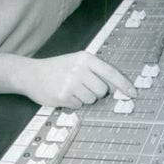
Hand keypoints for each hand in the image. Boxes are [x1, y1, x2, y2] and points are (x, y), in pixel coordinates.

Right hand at [17, 51, 136, 108]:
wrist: (31, 74)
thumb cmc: (58, 68)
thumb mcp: (77, 61)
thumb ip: (95, 70)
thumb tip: (116, 88)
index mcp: (86, 58)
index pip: (110, 72)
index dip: (124, 84)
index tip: (133, 93)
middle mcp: (79, 69)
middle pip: (103, 90)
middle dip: (96, 92)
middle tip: (83, 86)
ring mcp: (71, 83)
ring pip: (92, 99)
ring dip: (84, 98)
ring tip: (72, 89)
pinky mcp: (63, 96)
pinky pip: (79, 105)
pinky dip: (74, 103)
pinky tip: (64, 94)